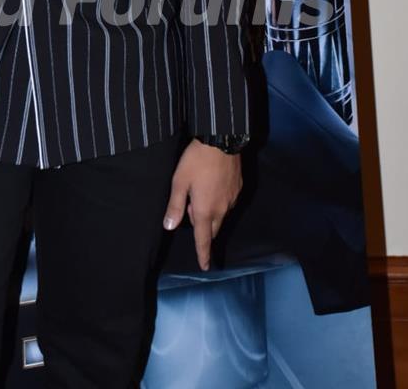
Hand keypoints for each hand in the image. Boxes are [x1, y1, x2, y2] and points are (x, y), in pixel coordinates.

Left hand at [162, 139, 241, 269]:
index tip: (205, 267)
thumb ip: (175, 206)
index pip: (203, 239)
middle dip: (204, 230)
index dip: (203, 254)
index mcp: (205, 211)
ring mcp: (232, 199)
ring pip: (221, 215)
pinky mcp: (238, 189)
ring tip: (199, 194)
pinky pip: (228, 203)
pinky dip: (219, 202)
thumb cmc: (196, 161)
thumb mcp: (179, 182)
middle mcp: (221, 209)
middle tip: (191, 211)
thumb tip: (169, 227)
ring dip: (210, 213)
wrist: (221, 141)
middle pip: (213, 229)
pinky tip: (213, 187)